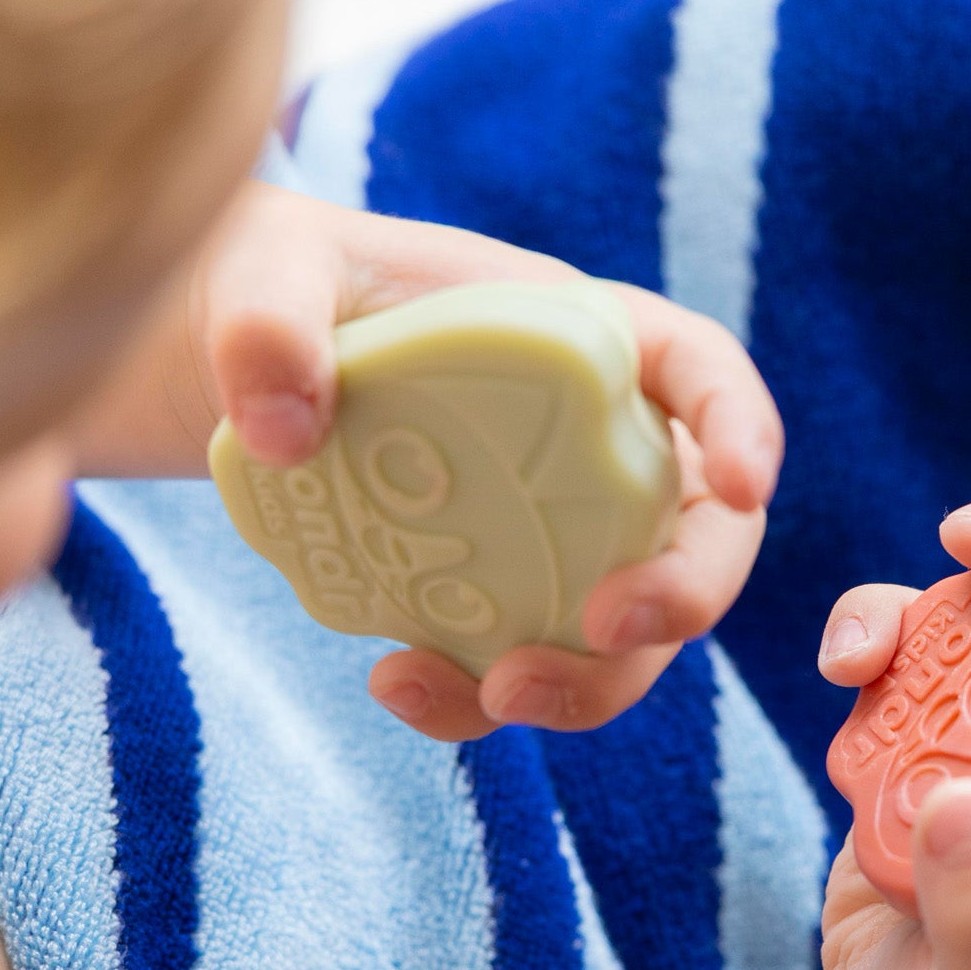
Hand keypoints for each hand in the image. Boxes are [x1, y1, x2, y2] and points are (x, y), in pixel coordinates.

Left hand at [74, 180, 782, 738]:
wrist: (227, 372)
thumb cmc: (271, 287)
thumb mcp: (254, 268)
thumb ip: (265, 319)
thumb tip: (285, 431)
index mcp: (574, 335)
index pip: (698, 368)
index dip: (742, 426)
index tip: (743, 486)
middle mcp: (587, 442)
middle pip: (696, 527)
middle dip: (685, 593)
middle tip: (609, 630)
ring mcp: (546, 531)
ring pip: (625, 630)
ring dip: (591, 683)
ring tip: (495, 697)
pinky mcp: (487, 601)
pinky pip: (521, 668)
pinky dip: (475, 701)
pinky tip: (398, 683)